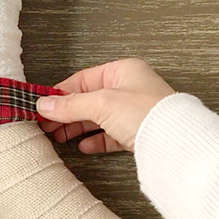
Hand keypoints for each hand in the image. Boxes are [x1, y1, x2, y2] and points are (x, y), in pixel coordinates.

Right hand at [37, 58, 174, 152]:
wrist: (176, 142)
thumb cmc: (146, 113)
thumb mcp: (102, 103)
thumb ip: (71, 104)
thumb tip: (45, 105)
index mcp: (123, 71)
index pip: (83, 79)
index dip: (61, 93)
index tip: (43, 105)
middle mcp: (129, 89)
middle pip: (89, 99)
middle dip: (66, 112)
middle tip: (46, 124)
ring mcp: (134, 112)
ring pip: (98, 118)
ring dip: (77, 127)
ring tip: (59, 136)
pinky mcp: (138, 134)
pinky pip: (111, 135)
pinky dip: (95, 140)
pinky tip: (83, 146)